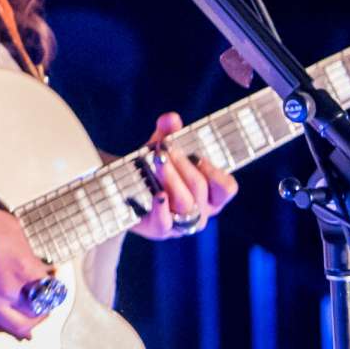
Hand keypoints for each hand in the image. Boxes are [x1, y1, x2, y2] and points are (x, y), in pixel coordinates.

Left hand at [129, 112, 240, 239]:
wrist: (123, 189)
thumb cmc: (152, 167)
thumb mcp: (160, 147)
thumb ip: (167, 132)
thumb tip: (172, 119)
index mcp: (211, 193)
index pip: (226, 188)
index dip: (215, 172)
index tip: (197, 156)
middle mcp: (200, 211)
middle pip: (200, 189)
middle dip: (183, 165)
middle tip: (165, 147)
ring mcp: (181, 223)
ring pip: (185, 204)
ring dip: (172, 179)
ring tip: (158, 160)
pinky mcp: (159, 229)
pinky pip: (165, 223)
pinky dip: (161, 208)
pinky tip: (157, 193)